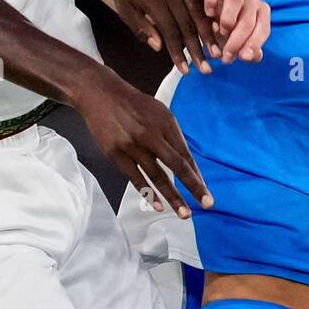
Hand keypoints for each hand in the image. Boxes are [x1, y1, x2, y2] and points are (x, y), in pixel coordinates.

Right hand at [74, 70, 212, 218]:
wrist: (101, 94)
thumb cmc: (134, 105)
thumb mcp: (159, 112)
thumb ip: (172, 135)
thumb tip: (185, 162)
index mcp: (166, 123)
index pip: (185, 155)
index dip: (196, 176)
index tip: (206, 194)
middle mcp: (151, 135)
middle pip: (177, 166)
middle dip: (193, 187)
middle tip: (207, 205)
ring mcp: (133, 145)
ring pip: (157, 176)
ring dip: (172, 197)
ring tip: (183, 214)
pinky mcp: (116, 154)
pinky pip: (136, 178)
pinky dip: (148, 193)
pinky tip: (158, 205)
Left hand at [103, 0, 219, 74]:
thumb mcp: (123, 6)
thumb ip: (140, 27)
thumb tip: (158, 47)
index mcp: (154, 0)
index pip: (170, 32)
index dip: (178, 53)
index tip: (185, 71)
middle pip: (188, 26)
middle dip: (198, 50)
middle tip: (207, 70)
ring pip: (199, 13)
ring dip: (209, 36)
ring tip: (217, 54)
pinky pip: (202, 1)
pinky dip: (210, 17)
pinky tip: (218, 31)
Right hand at [192, 0, 270, 63]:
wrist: (194, 9)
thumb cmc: (217, 29)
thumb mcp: (230, 44)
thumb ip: (245, 52)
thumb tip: (252, 56)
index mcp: (258, 12)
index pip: (263, 27)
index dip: (255, 43)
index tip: (242, 58)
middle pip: (249, 15)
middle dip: (238, 38)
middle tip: (225, 54)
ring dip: (229, 16)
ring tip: (219, 31)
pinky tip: (208, 12)